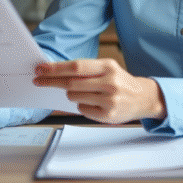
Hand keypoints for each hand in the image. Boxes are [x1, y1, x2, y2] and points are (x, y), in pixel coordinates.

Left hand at [34, 59, 166, 123]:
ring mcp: (109, 100)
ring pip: (74, 97)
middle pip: (71, 83)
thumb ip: (86, 70)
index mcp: (108, 66)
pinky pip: (82, 109)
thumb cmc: (120, 81)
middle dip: (51, 82)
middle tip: (39, 80)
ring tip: (82, 92)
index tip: (40, 69)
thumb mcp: (107, 69)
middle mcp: (109, 82)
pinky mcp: (107, 115)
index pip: (76, 67)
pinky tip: (93, 102)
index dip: (55, 68)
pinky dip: (81, 105)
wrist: (142, 98)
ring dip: (70, 95)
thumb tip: (56, 71)